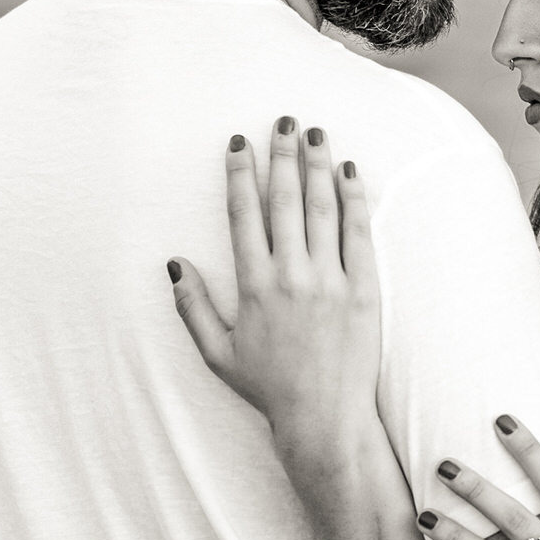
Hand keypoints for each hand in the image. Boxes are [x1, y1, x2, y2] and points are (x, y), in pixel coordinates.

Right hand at [170, 118, 379, 456]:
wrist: (324, 419)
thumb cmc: (269, 388)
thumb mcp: (217, 353)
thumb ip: (193, 306)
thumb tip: (174, 263)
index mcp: (253, 286)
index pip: (244, 214)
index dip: (240, 174)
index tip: (239, 143)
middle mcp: (291, 276)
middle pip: (285, 200)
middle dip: (282, 155)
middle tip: (282, 121)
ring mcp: (330, 281)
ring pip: (322, 208)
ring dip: (318, 165)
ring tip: (315, 133)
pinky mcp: (364, 290)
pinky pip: (359, 233)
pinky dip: (355, 199)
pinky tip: (350, 172)